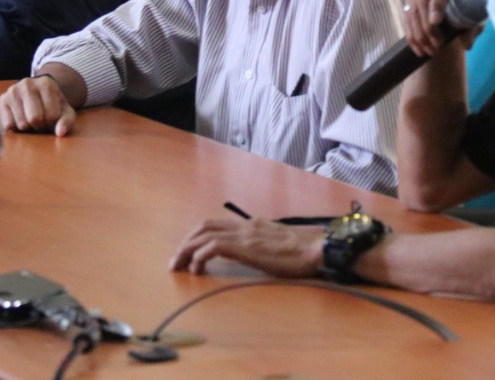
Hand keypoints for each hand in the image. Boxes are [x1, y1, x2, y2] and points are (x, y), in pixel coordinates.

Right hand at [0, 75, 77, 136]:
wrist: (38, 93)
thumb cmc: (53, 105)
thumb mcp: (65, 112)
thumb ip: (67, 122)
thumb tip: (60, 133)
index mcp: (46, 84)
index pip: (52, 116)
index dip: (53, 124)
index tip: (52, 119)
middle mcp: (27, 84)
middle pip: (35, 119)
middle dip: (40, 126)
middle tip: (42, 122)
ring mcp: (12, 91)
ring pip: (22, 124)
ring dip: (29, 128)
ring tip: (32, 120)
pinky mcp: (2, 100)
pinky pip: (9, 125)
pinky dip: (16, 127)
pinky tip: (21, 119)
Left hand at [169, 218, 322, 276]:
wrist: (318, 248)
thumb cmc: (306, 251)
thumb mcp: (279, 245)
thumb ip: (264, 246)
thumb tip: (257, 254)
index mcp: (252, 225)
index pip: (217, 225)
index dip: (199, 237)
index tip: (190, 254)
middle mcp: (245, 226)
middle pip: (204, 226)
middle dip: (186, 242)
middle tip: (176, 261)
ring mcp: (245, 234)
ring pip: (204, 234)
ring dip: (186, 250)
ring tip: (178, 266)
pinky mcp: (245, 246)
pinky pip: (213, 246)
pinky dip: (199, 256)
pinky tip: (196, 269)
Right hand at [404, 0, 482, 55]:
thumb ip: (476, 18)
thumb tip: (467, 44)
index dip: (437, 3)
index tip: (435, 22)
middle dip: (428, 26)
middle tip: (436, 47)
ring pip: (412, 6)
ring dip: (418, 32)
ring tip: (428, 50)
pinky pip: (406, 10)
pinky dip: (410, 30)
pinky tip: (416, 45)